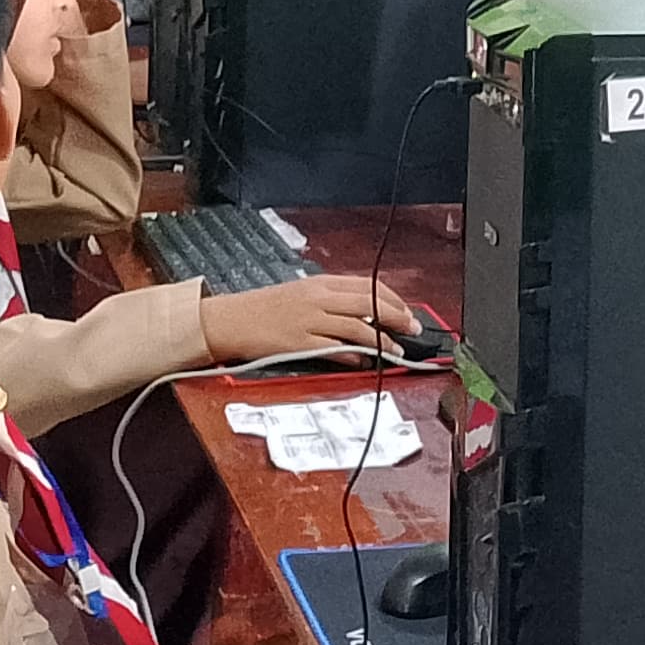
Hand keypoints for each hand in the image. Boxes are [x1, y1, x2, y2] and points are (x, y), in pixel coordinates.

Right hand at [201, 273, 422, 365]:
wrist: (230, 320)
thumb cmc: (264, 308)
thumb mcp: (301, 293)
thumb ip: (331, 300)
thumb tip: (363, 312)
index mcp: (320, 283)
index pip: (368, 285)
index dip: (394, 299)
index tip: (408, 311)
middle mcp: (318, 298)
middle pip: (369, 303)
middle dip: (397, 317)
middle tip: (414, 329)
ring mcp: (309, 320)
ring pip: (358, 326)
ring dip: (383, 340)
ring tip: (397, 350)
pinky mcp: (299, 343)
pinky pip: (336, 349)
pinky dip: (355, 355)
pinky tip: (366, 361)